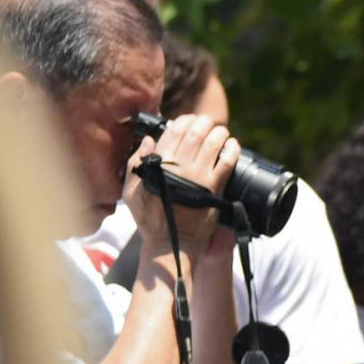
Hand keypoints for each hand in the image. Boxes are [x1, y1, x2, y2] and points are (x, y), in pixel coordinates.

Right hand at [124, 114, 238, 261]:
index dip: (184, 121)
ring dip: (219, 133)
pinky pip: (228, 162)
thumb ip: (135, 163)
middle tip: (207, 122)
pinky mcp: (215, 187)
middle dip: (203, 122)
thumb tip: (149, 140)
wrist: (172, 242)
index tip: (189, 120)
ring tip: (221, 132)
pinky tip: (232, 145)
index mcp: (158, 164)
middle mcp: (179, 166)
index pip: (173, 132)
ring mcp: (198, 176)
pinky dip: (232, 150)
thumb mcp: (131, 191)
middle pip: (195, 133)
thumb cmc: (150, 218)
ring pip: (213, 143)